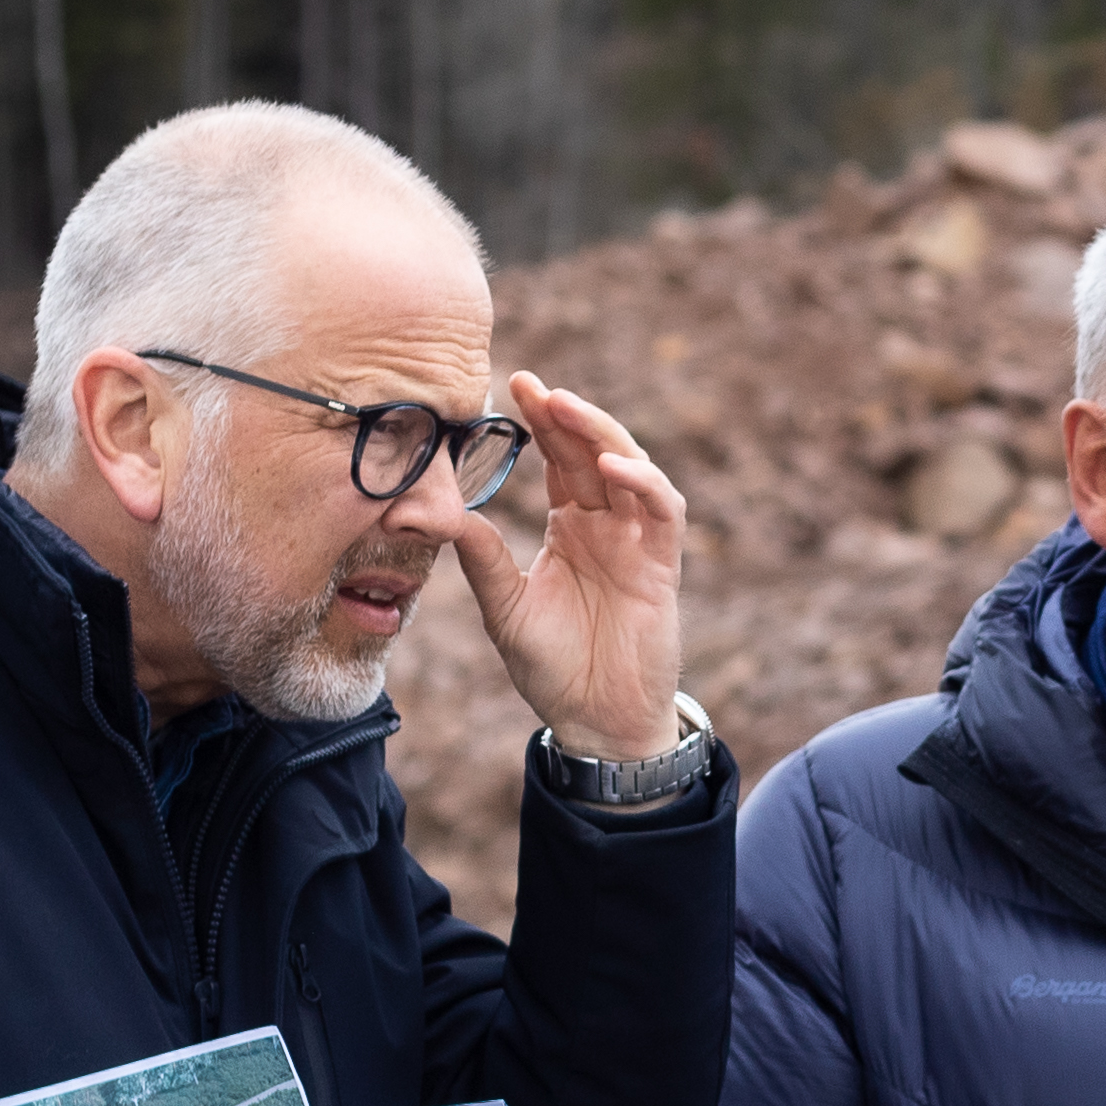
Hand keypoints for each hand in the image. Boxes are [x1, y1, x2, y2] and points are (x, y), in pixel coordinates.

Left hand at [446, 371, 686, 762]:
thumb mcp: (504, 607)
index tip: (510, 385)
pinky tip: (610, 467)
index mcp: (572, 528)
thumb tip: (441, 512)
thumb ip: (481, 557)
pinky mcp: (663, 566)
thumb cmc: (554, 668)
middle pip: (592, 451)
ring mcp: (638, 543)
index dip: (541, 422)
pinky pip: (663, 511)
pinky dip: (642, 483)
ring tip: (565, 409)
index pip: (559, 460)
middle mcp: (608, 526)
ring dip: (602, 434)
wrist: (596, 721)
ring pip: (632, 467)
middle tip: (529, 384)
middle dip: (565, 415)